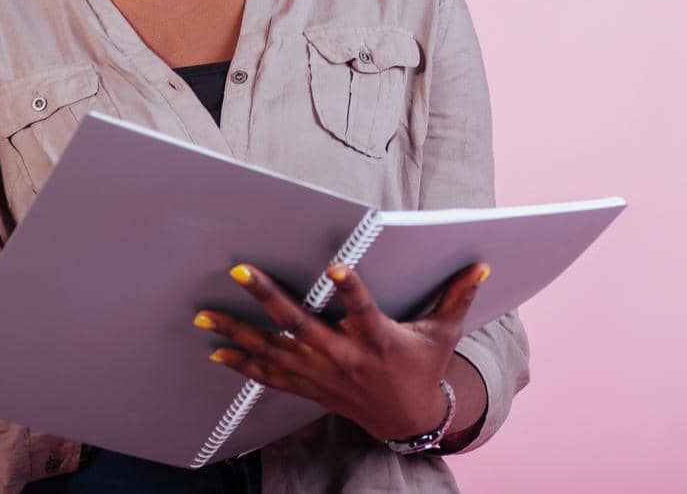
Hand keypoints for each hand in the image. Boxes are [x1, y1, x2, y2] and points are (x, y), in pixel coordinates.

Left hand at [193, 259, 490, 442]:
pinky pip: (271, 377)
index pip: (363, 308)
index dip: (348, 288)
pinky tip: (216, 351)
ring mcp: (323, 375)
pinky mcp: (311, 387)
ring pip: (276, 351)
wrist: (408, 421)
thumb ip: (457, 297)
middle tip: (241, 273)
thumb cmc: (423, 367)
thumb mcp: (444, 334)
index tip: (332, 266)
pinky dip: (243, 364)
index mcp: (379, 339)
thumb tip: (481, 264)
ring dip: (239, 332)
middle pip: (302, 326)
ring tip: (206, 315)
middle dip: (269, 299)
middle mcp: (346, 358)